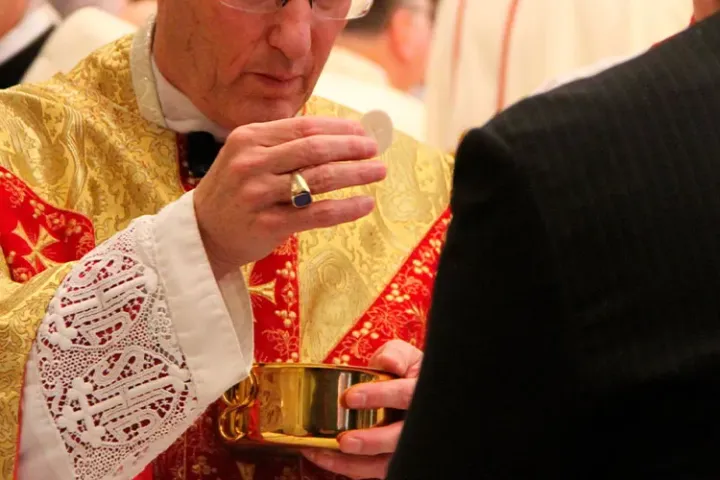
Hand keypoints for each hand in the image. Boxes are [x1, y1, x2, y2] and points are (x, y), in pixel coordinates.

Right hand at [193, 117, 383, 278]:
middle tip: (375, 149)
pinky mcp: (268, 224)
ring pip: (321, 179)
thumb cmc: (235, 191)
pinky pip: (318, 213)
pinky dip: (347, 208)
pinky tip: (365, 204)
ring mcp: (259, 194)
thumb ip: (284, 144)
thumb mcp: (248, 156)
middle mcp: (252, 162)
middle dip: (352, 147)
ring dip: (357, 173)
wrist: (203, 233)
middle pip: (315, 149)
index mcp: (249, 138)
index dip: (339, 128)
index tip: (362, 130)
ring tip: (378, 171)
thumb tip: (340, 133)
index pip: (304, 127)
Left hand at [303, 340, 422, 478]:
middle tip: (343, 441)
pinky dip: (348, 468)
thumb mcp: (405, 356)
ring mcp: (407, 446)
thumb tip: (388, 361)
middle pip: (399, 439)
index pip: (405, 395)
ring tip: (324, 454)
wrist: (414, 393)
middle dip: (371, 442)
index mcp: (421, 392)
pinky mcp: (393, 459)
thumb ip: (396, 354)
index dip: (379, 396)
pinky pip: (373, 472)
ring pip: (387, 463)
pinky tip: (324, 458)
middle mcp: (418, 424)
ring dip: (354, 463)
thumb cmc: (405, 373)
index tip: (349, 398)